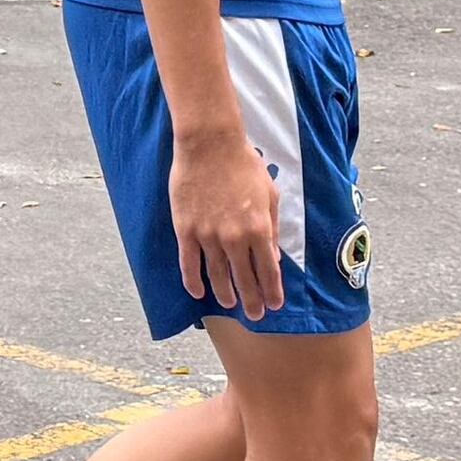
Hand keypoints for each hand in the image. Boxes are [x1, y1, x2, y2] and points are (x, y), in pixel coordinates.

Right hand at [170, 130, 287, 317]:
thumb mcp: (269, 195)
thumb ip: (271, 228)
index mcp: (259, 228)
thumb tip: (273, 256)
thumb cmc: (244, 165)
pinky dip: (193, 281)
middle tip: (254, 315)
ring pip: (217, 275)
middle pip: (244, 279)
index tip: (274, 305)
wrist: (210, 144)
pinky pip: (189, 263)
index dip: (272, 291)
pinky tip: (198, 293)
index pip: (268, 270)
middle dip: (251, 300)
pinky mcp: (186, 230)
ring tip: (229, 305)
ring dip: (224, 294)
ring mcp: (208, 236)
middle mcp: (234, 238)